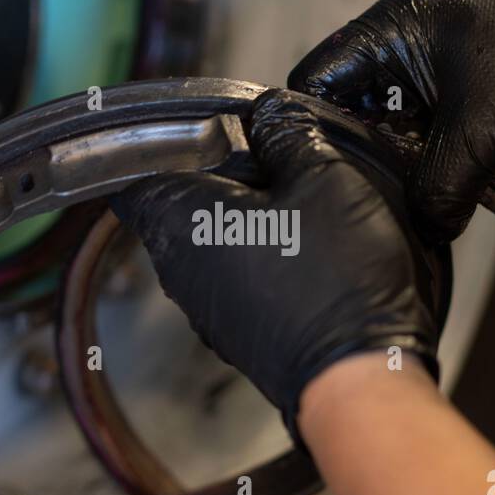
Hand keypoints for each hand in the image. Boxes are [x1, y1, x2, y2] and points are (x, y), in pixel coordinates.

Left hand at [110, 89, 444, 435]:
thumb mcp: (326, 175)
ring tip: (304, 203)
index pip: (134, 170)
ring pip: (214, 241)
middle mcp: (180, 270)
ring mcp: (207, 308)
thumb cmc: (336, 282)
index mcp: (181, 220)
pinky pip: (241, 278)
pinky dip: (266, 256)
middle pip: (180, 203)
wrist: (360, 379)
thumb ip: (290, 134)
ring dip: (248, 218)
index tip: (196, 126)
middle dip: (221, 175)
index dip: (164, 140)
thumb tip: (271, 115)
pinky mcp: (239, 333)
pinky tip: (312, 250)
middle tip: (274, 155)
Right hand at [288, 0, 494, 240]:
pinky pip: (414, 148)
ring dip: (389, 171)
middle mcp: (396, 53)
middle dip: (350, 157)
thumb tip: (419, 231)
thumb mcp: (484, 132)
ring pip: (379, 137)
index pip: (314, 81)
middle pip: (342, 113)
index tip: (314, 177)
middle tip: (355, 202)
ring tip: (393, 207)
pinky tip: (426, 202)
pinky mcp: (449, 111)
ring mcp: (423, 82)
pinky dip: (419, 174)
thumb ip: (438, 186)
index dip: (307, 128)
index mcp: (388, 32)